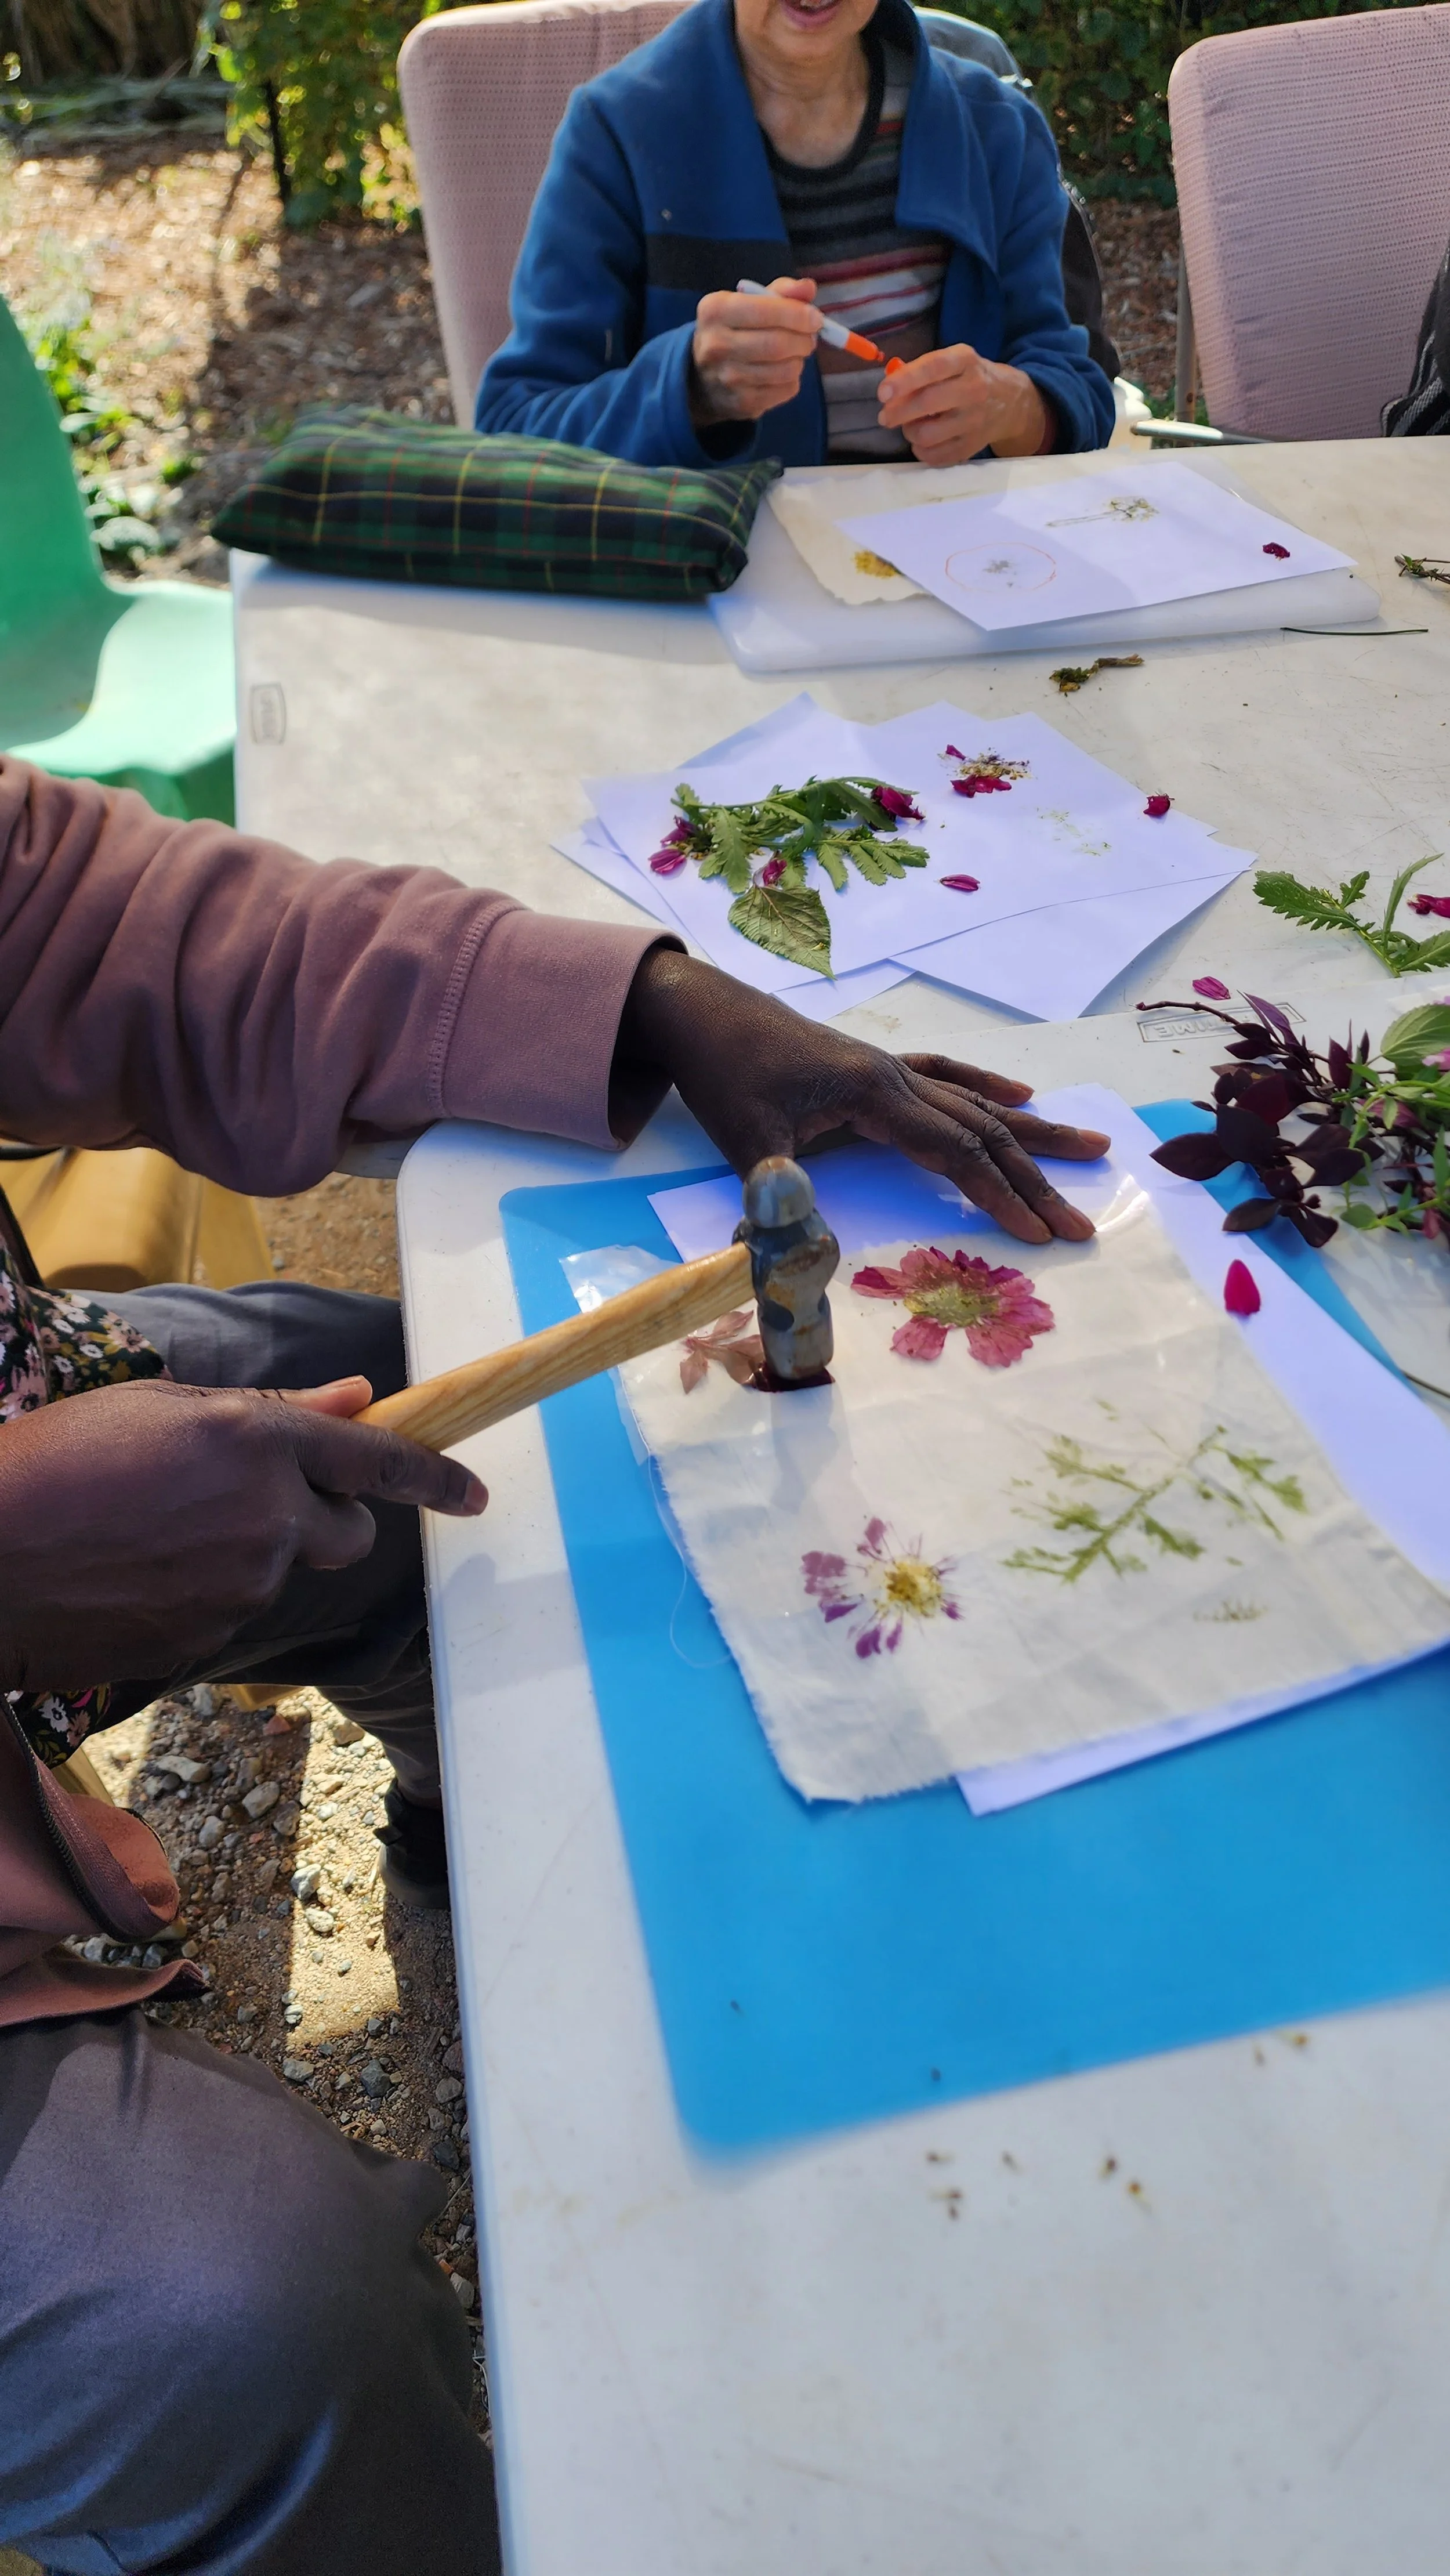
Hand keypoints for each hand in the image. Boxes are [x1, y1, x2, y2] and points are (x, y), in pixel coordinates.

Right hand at [0, 1376, 486, 1693]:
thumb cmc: (56, 1464)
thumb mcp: (160, 1409)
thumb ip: (275, 1411)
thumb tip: (360, 1396)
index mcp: (257, 1443)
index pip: (379, 1461)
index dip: (434, 1478)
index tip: (473, 1494)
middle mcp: (267, 1518)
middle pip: (351, 1533)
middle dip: (331, 1518)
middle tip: (258, 1498)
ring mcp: (240, 1586)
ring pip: (284, 1569)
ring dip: (250, 1550)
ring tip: (157, 1528)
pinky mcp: (208, 1639)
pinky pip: (233, 1608)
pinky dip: (206, 1589)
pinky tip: (140, 1570)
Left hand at [613, 951, 1107, 1244]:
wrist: (703, 1011)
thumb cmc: (724, 1073)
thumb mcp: (744, 1138)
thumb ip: (778, 1193)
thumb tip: (798, 1252)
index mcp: (875, 1094)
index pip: (955, 1151)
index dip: (998, 1194)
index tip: (1038, 1235)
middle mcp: (896, 1077)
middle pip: (983, 1131)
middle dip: (1036, 1179)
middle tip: (1083, 1223)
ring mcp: (890, 1067)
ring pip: (977, 1104)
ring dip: (1034, 1130)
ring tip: (1094, 1147)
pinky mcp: (876, 1065)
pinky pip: (948, 1077)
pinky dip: (988, 1088)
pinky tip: (1022, 1094)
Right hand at [690, 276, 820, 425]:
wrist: (702, 376)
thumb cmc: (733, 330)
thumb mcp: (748, 302)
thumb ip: (781, 292)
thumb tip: (808, 288)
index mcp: (716, 310)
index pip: (766, 311)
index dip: (798, 315)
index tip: (815, 318)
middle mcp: (717, 345)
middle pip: (777, 344)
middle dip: (803, 340)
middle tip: (809, 338)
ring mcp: (728, 378)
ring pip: (784, 370)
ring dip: (799, 361)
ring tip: (796, 354)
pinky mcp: (742, 403)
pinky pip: (785, 390)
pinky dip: (793, 380)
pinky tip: (783, 372)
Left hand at [877, 346, 1049, 464]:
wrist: (1009, 402)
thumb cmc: (969, 377)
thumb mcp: (953, 361)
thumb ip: (920, 371)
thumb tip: (889, 391)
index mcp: (965, 361)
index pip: (933, 368)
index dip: (905, 380)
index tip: (883, 393)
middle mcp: (973, 389)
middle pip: (927, 403)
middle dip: (897, 412)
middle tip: (885, 417)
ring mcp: (974, 421)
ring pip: (927, 434)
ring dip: (910, 432)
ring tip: (910, 426)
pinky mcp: (972, 446)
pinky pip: (935, 456)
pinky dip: (921, 451)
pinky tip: (923, 441)